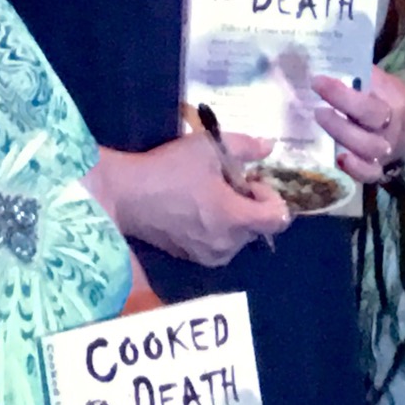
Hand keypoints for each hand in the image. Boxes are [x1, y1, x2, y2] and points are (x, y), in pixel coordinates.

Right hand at [89, 132, 292, 265]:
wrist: (126, 195)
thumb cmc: (170, 169)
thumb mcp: (210, 147)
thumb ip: (246, 146)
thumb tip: (269, 146)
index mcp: (234, 219)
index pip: (278, 219)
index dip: (271, 196)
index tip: (250, 180)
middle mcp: (226, 245)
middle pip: (258, 225)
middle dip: (251, 202)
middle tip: (228, 181)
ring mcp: (207, 256)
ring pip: (239, 235)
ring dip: (235, 215)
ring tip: (210, 193)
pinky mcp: (190, 258)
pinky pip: (219, 243)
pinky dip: (218, 226)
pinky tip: (197, 208)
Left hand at [310, 66, 404, 186]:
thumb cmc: (387, 100)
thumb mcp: (382, 83)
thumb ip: (361, 76)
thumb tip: (328, 64)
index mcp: (395, 100)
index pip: (370, 94)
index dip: (342, 91)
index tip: (317, 81)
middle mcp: (392, 126)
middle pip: (371, 119)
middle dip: (342, 107)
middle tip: (317, 101)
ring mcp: (386, 149)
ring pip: (368, 147)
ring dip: (342, 134)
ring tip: (320, 117)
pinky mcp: (379, 168)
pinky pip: (371, 174)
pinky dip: (356, 169)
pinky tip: (339, 160)